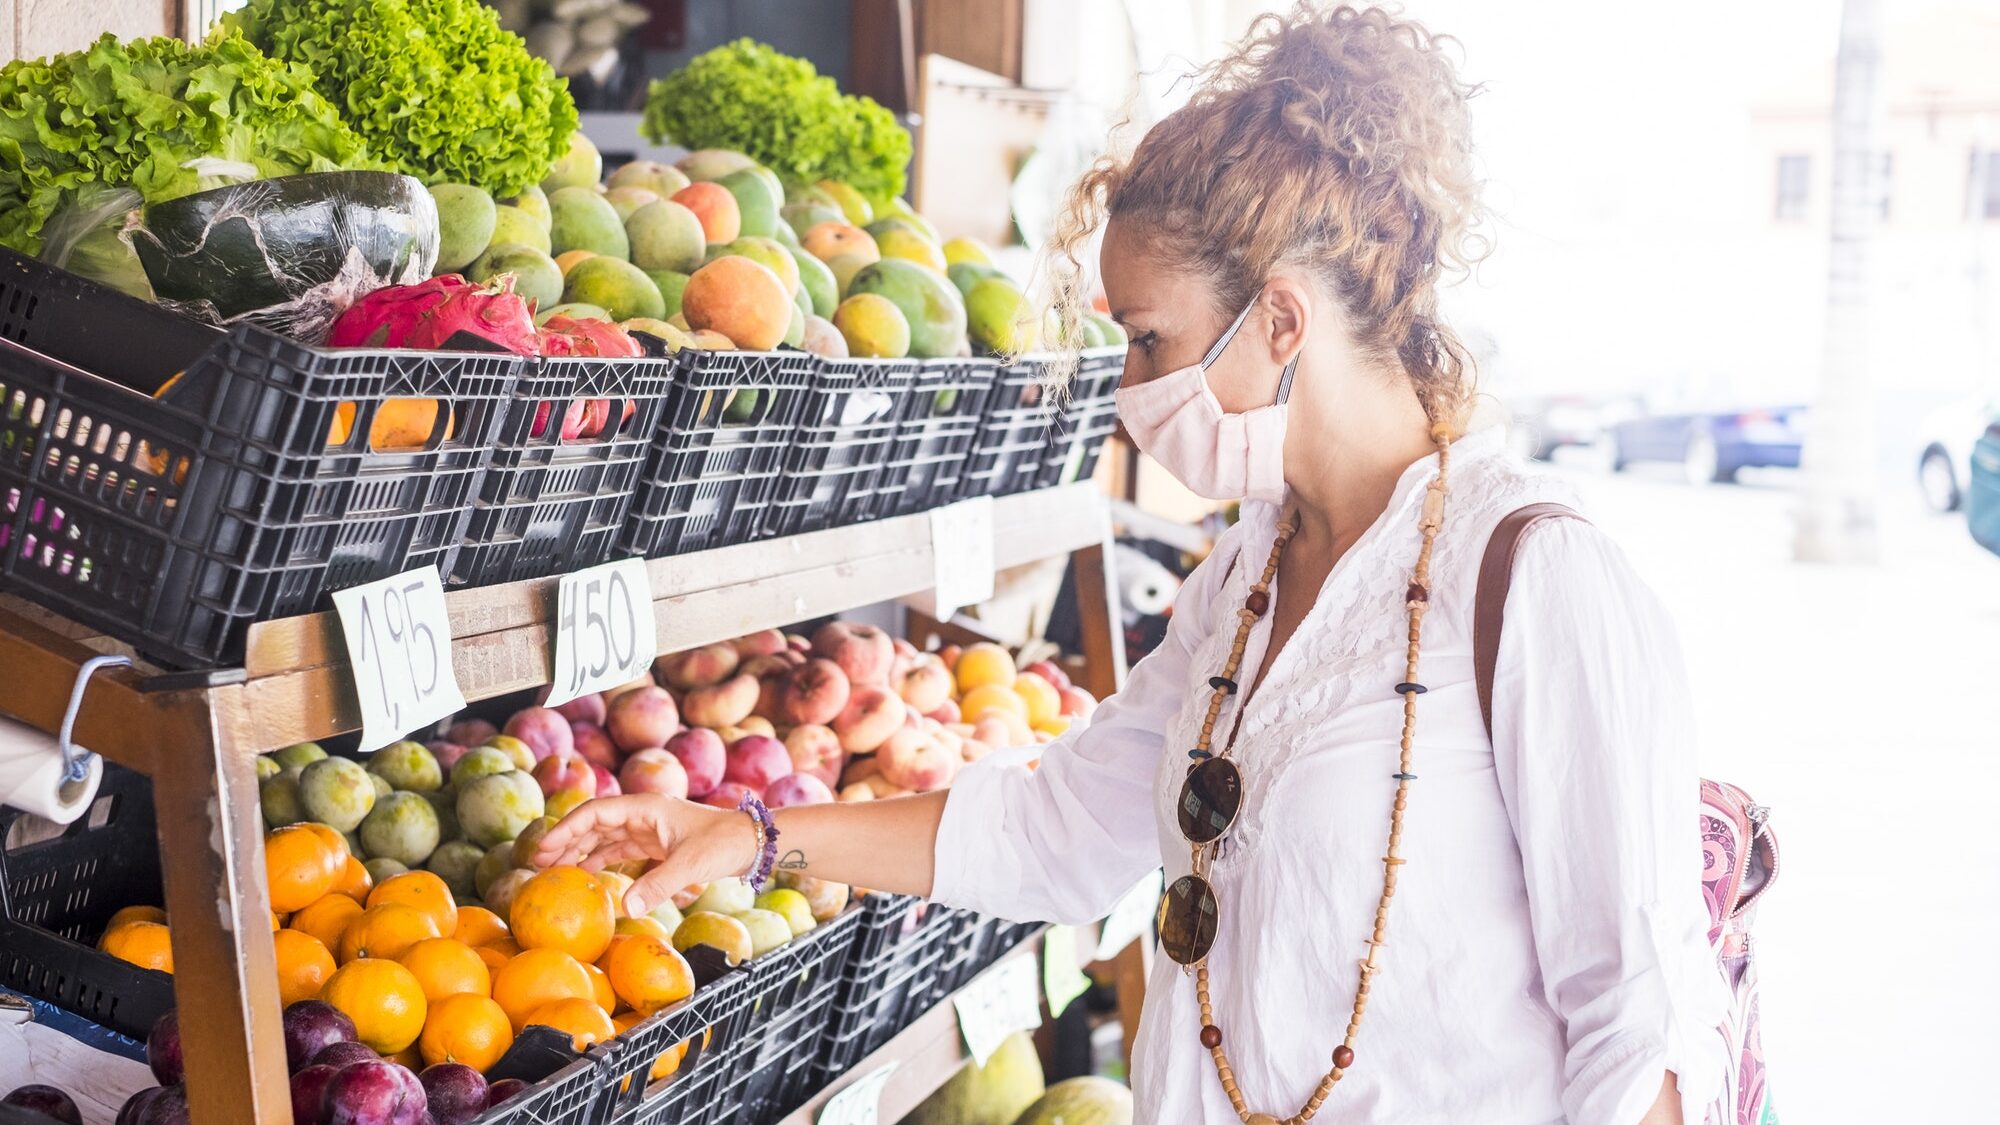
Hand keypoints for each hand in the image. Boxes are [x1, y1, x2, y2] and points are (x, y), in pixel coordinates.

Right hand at [533, 794, 756, 916]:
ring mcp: (651, 829)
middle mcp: (645, 815)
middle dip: (566, 841)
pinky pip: (622, 850)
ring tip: (556, 872)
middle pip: (595, 823)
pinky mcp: (659, 845)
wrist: (755, 842)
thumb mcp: (691, 865)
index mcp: (647, 808)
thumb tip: (625, 908)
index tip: (545, 849)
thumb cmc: (725, 843)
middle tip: (538, 864)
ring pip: (606, 837)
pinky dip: (602, 860)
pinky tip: (589, 875)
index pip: (596, 812)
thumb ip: (658, 885)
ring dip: (581, 851)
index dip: (567, 829)